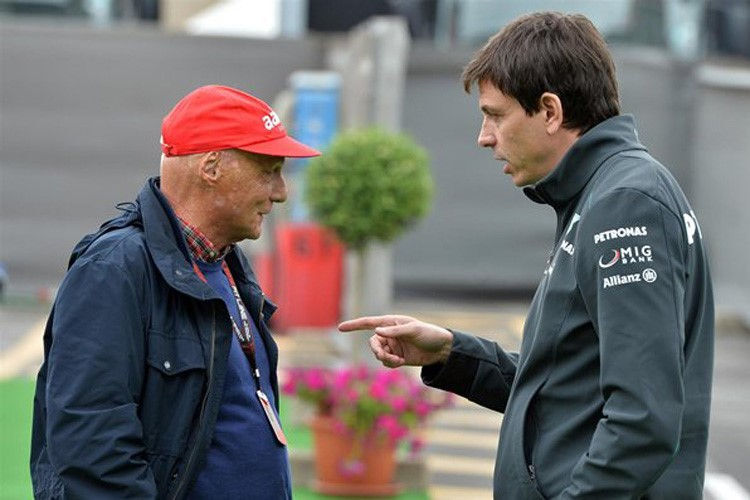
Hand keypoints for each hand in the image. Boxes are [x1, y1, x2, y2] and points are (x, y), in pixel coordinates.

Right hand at [338, 315, 452, 367]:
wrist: (441, 349)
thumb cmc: (429, 334)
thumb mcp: (413, 330)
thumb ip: (395, 331)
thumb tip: (376, 331)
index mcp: (391, 322)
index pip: (368, 323)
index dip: (354, 325)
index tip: (340, 328)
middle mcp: (389, 334)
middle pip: (372, 343)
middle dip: (377, 350)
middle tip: (385, 356)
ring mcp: (392, 346)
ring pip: (378, 354)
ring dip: (385, 358)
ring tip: (398, 360)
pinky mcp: (397, 357)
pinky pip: (385, 362)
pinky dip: (390, 363)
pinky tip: (401, 362)